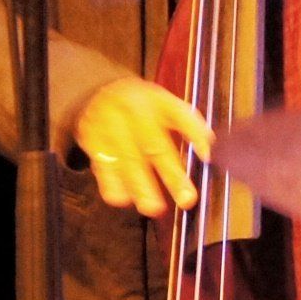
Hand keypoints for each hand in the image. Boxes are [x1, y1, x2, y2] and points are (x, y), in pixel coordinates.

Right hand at [72, 76, 213, 217]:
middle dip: (171, 175)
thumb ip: (187, 124)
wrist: (98, 92)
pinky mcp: (92, 140)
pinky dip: (111, 183)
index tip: (208, 156)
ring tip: (152, 207)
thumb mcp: (165, 103)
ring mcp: (110, 124)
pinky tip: (122, 197)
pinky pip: (102, 165)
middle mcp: (133, 110)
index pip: (180, 115)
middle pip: (154, 144)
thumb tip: (208, 150)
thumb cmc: (140, 105)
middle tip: (186, 198)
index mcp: (156, 100)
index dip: (195, 133)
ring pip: (127, 159)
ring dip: (140, 186)